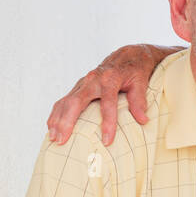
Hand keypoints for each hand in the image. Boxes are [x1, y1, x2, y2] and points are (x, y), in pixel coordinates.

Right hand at [46, 44, 177, 145]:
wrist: (127, 55)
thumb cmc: (135, 71)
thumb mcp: (141, 83)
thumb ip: (139, 101)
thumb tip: (143, 120)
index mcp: (110, 79)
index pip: (107, 103)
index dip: (108, 123)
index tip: (107, 141)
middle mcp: (93, 79)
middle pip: (76, 102)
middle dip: (67, 122)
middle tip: (62, 140)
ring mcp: (83, 82)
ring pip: (65, 101)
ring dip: (57, 120)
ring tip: (53, 138)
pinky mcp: (79, 86)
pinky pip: (64, 101)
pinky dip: (56, 114)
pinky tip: (52, 127)